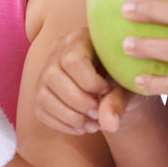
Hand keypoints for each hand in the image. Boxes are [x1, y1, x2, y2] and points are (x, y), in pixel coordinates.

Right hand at [32, 26, 159, 134]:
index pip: (72, 59)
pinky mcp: (41, 91)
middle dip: (78, 101)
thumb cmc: (122, 80)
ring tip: (93, 125)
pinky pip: (41, 110)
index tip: (107, 91)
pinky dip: (62, 124)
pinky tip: (81, 128)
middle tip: (99, 113)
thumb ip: (119, 102)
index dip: (89, 82)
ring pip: (43, 95)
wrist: (114, 88)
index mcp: (80, 38)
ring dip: (69, 116)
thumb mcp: (127, 86)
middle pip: (52, 75)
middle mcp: (57, 51)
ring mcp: (45, 71)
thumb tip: (109, 124)